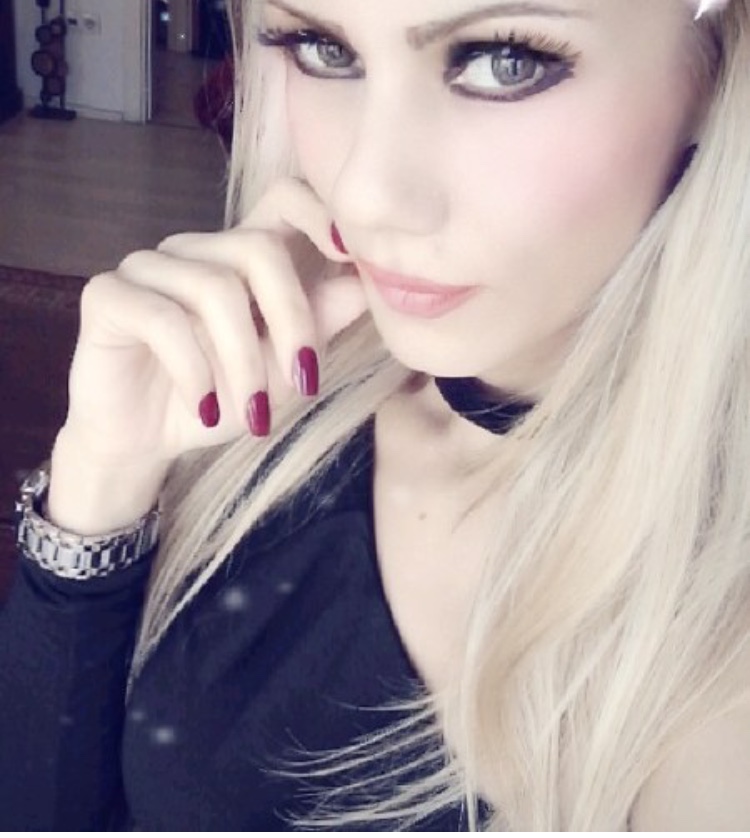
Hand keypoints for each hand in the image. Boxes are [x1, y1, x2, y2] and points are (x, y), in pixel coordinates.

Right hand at [48, 179, 366, 532]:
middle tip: (305, 384)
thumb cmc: (219, 401)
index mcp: (242, 256)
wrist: (143, 442)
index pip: (283, 198)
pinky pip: (164, 320)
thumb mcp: (281, 370)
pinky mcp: (108, 295)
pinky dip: (195, 372)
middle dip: (293, 321)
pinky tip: (205, 409)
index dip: (320, 213)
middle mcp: (197, 250)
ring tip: (253, 415)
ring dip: (245, 362)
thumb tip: (367, 287)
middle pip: (259, 248)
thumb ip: (319, 325)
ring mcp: (149, 267)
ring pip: (216, 289)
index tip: (352, 256)